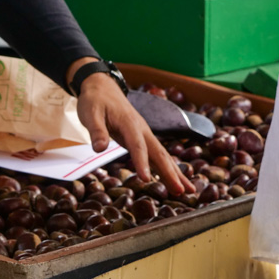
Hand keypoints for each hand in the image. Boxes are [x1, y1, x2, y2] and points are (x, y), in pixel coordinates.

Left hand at [74, 72, 191, 194]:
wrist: (102, 87)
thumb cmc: (95, 100)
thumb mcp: (90, 113)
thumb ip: (96, 131)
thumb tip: (99, 149)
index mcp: (129, 123)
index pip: (137, 145)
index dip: (142, 163)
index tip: (146, 179)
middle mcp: (142, 130)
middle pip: (159, 153)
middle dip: (170, 172)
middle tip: (181, 191)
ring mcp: (144, 134)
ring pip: (163, 155)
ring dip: (175, 173)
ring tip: (189, 191)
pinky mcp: (142, 139)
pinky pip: (157, 155)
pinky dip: (168, 168)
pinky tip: (176, 180)